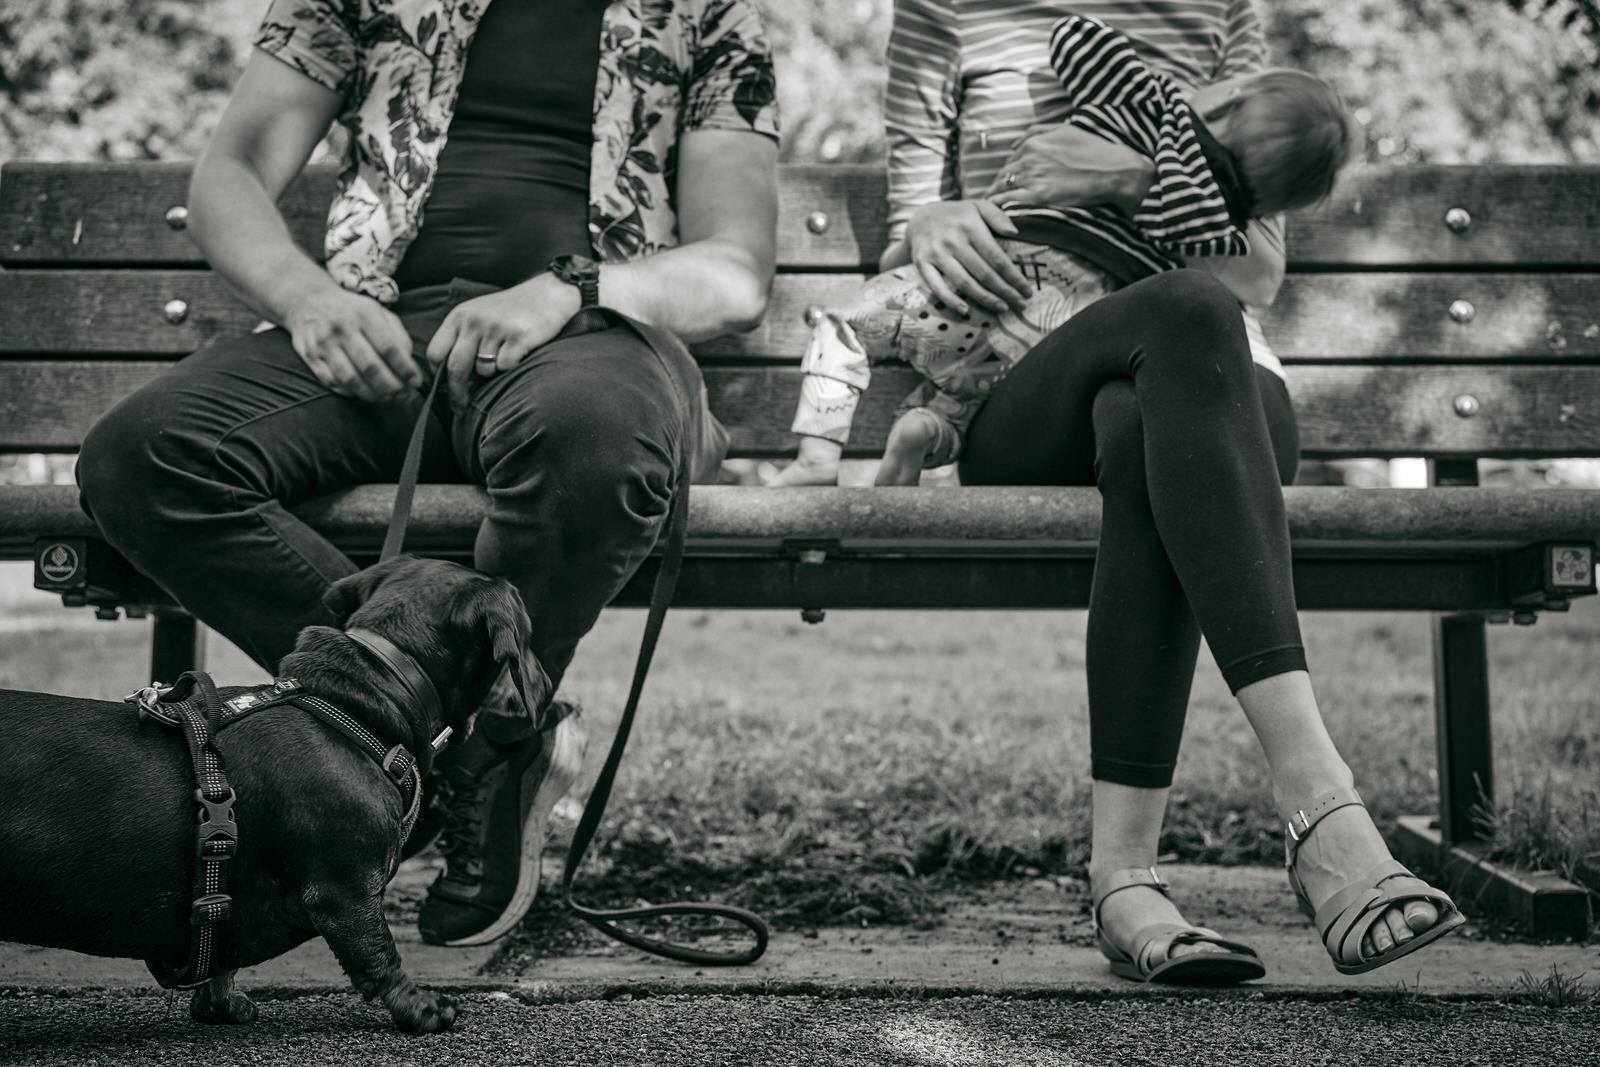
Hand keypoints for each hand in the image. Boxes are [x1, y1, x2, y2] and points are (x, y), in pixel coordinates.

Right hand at [282, 286, 419, 401]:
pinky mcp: (311, 356)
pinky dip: (351, 392)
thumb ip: (397, 334)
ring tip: (386, 397)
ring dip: (372, 394)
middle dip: (391, 387)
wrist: (307, 299)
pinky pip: (333, 382)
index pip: (389, 347)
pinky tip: (363, 392)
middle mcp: (343, 328)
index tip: (416, 382)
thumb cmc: (352, 310)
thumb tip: (409, 362)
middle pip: (371, 367)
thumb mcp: (378, 312)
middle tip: (403, 396)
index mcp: (364, 314)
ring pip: (351, 379)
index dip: (405, 369)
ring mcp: (324, 343)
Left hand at [425, 275, 579, 409]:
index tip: (445, 389)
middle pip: (455, 368)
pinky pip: (505, 367)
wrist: (548, 294)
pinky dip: (510, 368)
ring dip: (492, 374)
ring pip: (483, 371)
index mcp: (459, 316)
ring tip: (503, 358)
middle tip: (460, 409)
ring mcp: (497, 328)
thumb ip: (461, 339)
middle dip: (457, 394)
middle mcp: (474, 321)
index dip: (438, 376)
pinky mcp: (519, 337)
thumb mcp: (478, 315)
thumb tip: (448, 379)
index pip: (435, 353)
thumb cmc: (510, 311)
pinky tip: (518, 353)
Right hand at [903, 200, 1030, 316]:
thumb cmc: (956, 215)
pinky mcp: (922, 264)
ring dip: (985, 299)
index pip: (997, 258)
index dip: (1014, 277)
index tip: (1027, 291)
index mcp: (970, 226)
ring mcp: (937, 254)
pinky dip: (950, 300)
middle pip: (984, 273)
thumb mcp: (977, 206)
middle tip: (1020, 304)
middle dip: (1005, 292)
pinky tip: (965, 310)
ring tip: (1002, 308)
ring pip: (964, 282)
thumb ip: (997, 216)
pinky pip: (937, 286)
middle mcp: (953, 241)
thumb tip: (1015, 233)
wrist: (919, 217)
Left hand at [987, 124, 1155, 216]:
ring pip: (1002, 188)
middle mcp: (1029, 157)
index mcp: (1033, 142)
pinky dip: (999, 207)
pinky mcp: (1039, 196)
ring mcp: (1033, 176)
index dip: (1007, 174)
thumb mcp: (1065, 130)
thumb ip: (1037, 132)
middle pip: (1003, 175)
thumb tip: (1014, 144)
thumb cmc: (1094, 151)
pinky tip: (997, 214)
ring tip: (992, 210)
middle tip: (996, 199)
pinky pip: (1008, 202)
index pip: (1009, 160)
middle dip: (999, 186)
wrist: (1116, 171)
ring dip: (996, 198)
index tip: (1006, 184)